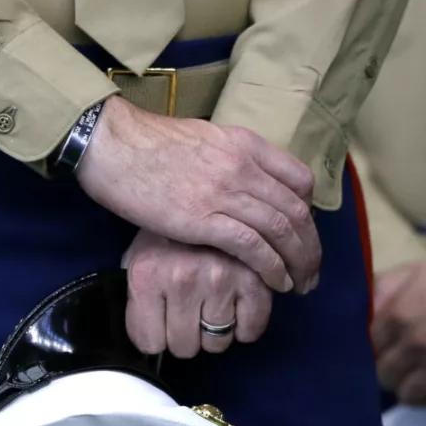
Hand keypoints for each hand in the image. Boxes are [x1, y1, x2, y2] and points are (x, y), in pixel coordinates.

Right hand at [76, 97, 321, 293]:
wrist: (113, 145)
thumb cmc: (149, 145)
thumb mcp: (205, 141)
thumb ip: (231, 160)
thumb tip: (244, 184)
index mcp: (246, 144)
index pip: (300, 180)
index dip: (310, 214)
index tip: (304, 236)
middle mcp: (244, 167)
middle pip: (297, 211)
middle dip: (311, 247)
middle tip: (312, 273)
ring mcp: (225, 192)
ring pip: (282, 231)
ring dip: (298, 263)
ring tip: (300, 285)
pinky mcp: (203, 219)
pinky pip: (253, 247)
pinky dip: (271, 268)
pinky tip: (276, 283)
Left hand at [122, 229, 273, 357]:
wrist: (203, 189)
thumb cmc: (170, 230)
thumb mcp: (139, 256)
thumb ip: (139, 296)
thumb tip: (151, 339)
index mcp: (146, 276)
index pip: (149, 342)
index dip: (156, 336)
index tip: (161, 325)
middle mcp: (181, 280)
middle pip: (184, 347)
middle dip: (186, 335)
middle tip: (189, 313)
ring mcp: (219, 279)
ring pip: (217, 343)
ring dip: (215, 331)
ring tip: (213, 307)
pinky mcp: (253, 279)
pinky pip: (251, 329)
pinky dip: (246, 327)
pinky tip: (237, 309)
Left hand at [371, 244, 425, 406]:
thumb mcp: (419, 270)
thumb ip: (387, 288)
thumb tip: (368, 309)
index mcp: (398, 314)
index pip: (372, 347)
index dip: (383, 350)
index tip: (395, 352)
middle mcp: (414, 342)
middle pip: (386, 376)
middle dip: (396, 375)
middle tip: (411, 371)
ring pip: (410, 396)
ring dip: (417, 393)